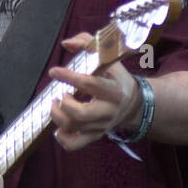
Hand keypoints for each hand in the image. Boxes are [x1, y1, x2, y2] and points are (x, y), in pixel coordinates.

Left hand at [47, 33, 140, 152]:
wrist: (134, 104)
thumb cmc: (116, 78)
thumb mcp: (108, 58)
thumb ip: (87, 43)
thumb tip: (66, 43)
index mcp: (114, 90)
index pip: (89, 84)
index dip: (69, 77)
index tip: (54, 71)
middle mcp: (108, 111)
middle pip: (81, 114)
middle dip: (64, 104)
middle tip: (61, 95)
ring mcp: (101, 126)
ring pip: (74, 128)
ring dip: (58, 116)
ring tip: (57, 105)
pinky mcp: (95, 136)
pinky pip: (74, 145)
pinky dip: (61, 137)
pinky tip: (60, 126)